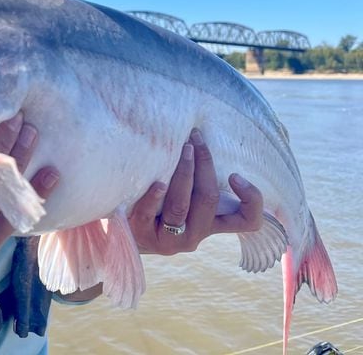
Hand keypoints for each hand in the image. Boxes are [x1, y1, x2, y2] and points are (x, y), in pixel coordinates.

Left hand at [129, 128, 263, 255]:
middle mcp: (194, 235)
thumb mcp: (187, 201)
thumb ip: (200, 183)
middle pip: (208, 200)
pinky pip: (149, 214)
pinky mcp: (142, 235)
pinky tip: (158, 182)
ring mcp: (168, 239)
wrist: (126, 232)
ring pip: (181, 206)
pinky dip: (154, 196)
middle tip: (196, 138)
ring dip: (184, 174)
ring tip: (184, 149)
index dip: (251, 200)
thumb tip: (202, 139)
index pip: (247, 221)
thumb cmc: (161, 208)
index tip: (235, 175)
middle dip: (204, 165)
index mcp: (211, 225)